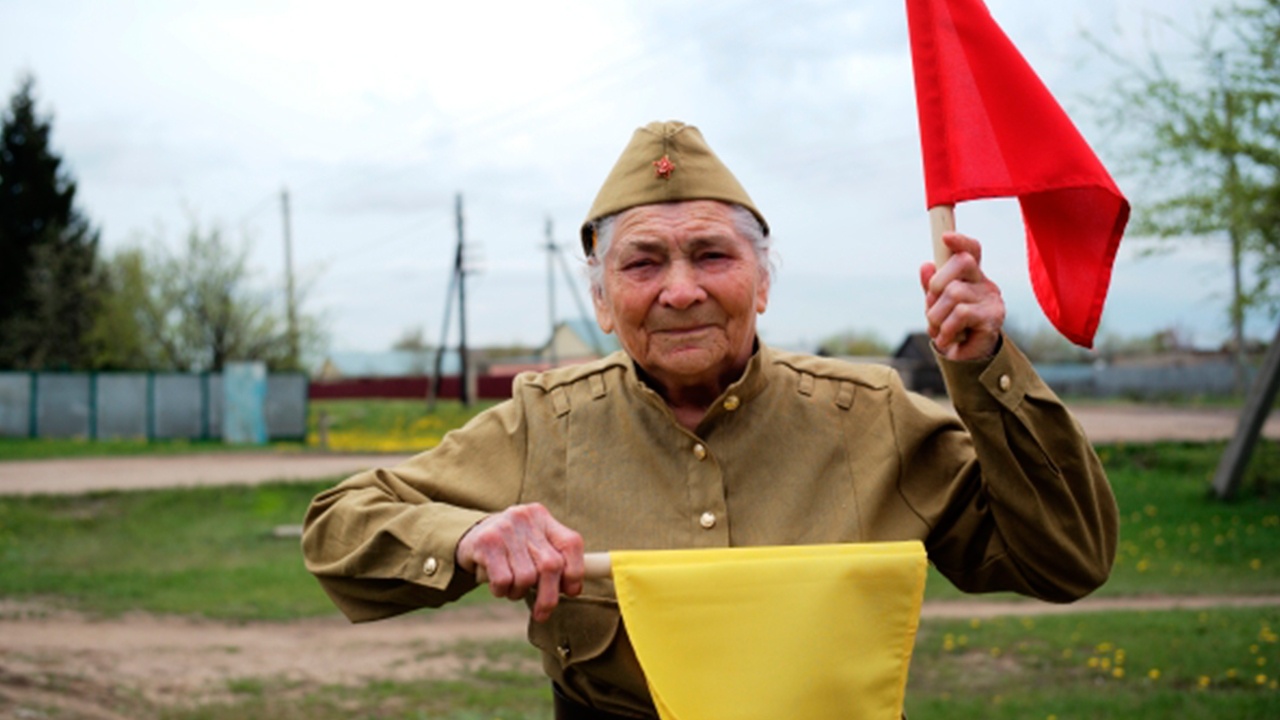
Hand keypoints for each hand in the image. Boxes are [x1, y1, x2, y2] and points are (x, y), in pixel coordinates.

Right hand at [455, 502, 583, 621]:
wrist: (468, 536)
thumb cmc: (510, 547)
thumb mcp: (533, 544)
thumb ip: (554, 560)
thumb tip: (573, 590)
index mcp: (542, 517)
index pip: (571, 544)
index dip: (575, 573)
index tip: (570, 592)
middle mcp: (526, 518)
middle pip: (551, 565)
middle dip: (549, 596)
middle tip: (542, 613)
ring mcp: (505, 529)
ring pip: (526, 577)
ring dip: (519, 592)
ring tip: (511, 586)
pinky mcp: (486, 543)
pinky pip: (504, 580)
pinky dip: (502, 591)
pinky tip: (497, 585)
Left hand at [918, 232, 1004, 360]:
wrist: (966, 358)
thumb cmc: (951, 326)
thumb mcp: (936, 304)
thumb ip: (931, 286)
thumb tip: (926, 265)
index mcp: (971, 277)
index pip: (972, 251)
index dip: (960, 241)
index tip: (945, 237)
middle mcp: (984, 283)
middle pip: (962, 262)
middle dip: (937, 283)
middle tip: (932, 305)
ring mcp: (991, 299)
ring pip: (954, 292)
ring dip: (936, 315)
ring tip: (938, 329)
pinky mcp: (992, 317)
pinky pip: (960, 313)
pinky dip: (946, 328)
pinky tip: (947, 338)